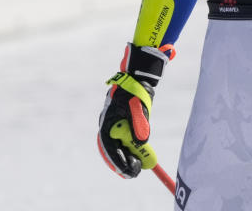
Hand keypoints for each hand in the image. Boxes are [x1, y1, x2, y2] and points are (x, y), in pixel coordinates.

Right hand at [97, 44, 168, 177]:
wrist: (136, 78)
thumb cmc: (135, 91)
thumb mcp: (138, 106)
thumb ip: (139, 122)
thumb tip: (143, 141)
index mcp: (108, 122)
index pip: (109, 147)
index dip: (117, 161)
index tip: (128, 171)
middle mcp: (109, 126)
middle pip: (112, 150)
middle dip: (122, 163)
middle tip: (134, 173)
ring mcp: (114, 126)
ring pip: (118, 147)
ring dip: (127, 157)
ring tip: (139, 166)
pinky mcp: (122, 125)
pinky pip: (123, 142)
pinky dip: (130, 150)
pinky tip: (139, 155)